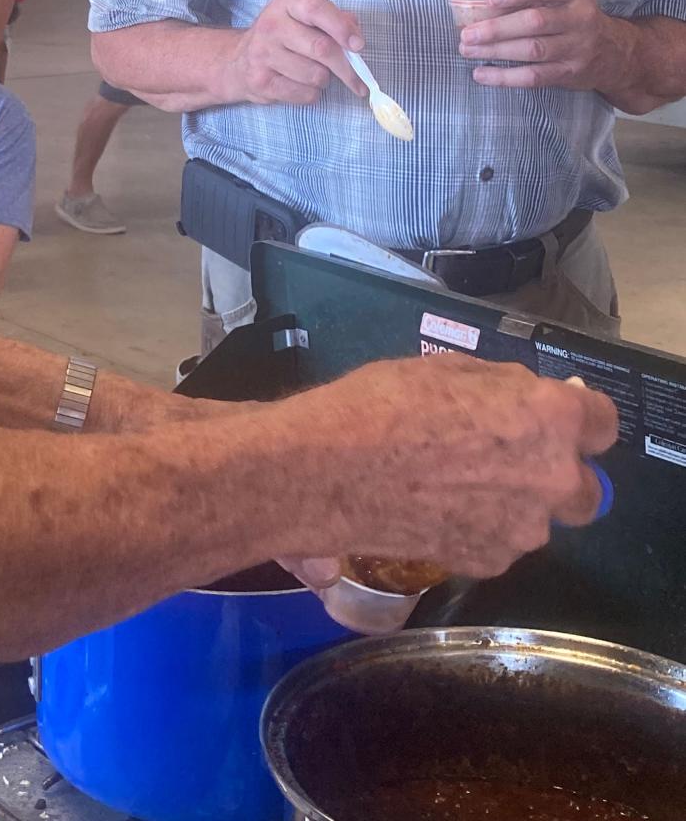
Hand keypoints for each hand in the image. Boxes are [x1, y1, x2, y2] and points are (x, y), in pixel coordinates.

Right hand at [224, 0, 366, 106]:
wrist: (237, 62)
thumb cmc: (282, 38)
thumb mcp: (303, 19)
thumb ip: (333, 20)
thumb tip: (355, 35)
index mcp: (285, 5)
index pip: (316, 9)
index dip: (341, 27)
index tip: (358, 45)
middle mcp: (271, 27)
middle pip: (321, 48)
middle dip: (347, 67)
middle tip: (359, 79)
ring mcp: (263, 55)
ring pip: (316, 75)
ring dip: (324, 79)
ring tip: (314, 74)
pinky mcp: (261, 82)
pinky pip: (304, 94)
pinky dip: (311, 94)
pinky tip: (301, 85)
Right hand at [267, 355, 616, 579]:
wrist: (328, 470)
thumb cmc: (384, 402)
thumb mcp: (449, 369)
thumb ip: (506, 388)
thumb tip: (536, 397)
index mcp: (549, 418)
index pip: (603, 421)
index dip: (577, 418)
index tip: (550, 416)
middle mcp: (551, 479)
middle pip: (585, 487)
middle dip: (555, 473)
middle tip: (504, 457)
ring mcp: (522, 530)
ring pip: (539, 519)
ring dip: (514, 503)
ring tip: (452, 484)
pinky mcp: (489, 562)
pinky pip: (501, 541)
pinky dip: (481, 527)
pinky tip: (435, 508)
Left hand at [458, 0, 634, 92]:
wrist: (613, 52)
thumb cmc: (572, 18)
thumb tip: (481, 2)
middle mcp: (580, 19)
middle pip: (535, 22)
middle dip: (497, 28)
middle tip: (467, 33)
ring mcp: (576, 48)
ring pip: (532, 50)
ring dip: (495, 51)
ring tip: (467, 50)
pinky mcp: (569, 73)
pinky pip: (533, 77)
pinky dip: (504, 77)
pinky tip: (481, 74)